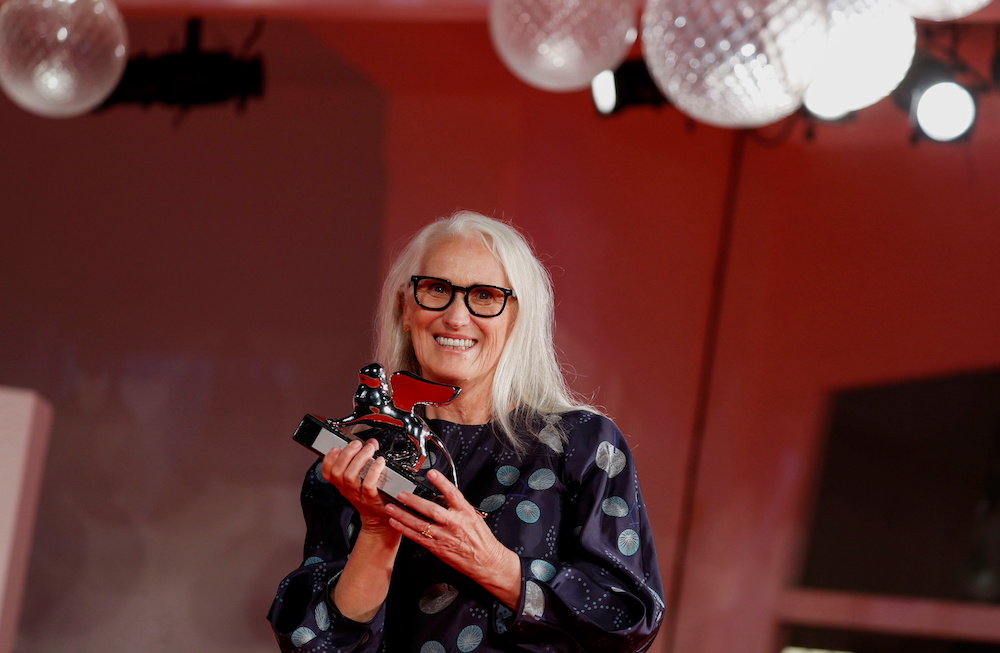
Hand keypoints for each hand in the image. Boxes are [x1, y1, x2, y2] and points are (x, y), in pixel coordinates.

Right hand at [321, 439, 396, 539]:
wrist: (380, 519)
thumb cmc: (372, 497)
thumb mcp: (362, 479)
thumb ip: (365, 460)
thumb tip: (370, 443)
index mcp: (342, 485)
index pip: (327, 473)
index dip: (328, 459)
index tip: (336, 448)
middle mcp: (348, 490)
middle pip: (338, 472)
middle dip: (346, 454)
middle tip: (357, 444)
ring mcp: (358, 495)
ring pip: (351, 476)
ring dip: (360, 459)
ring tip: (369, 449)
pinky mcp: (371, 498)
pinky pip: (368, 484)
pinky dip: (374, 470)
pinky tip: (379, 462)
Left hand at [385, 469, 522, 607]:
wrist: (486, 561)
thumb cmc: (481, 540)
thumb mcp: (475, 517)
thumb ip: (459, 507)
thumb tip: (444, 496)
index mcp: (465, 513)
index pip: (453, 494)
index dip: (442, 482)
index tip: (431, 473)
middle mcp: (454, 524)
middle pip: (432, 510)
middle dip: (414, 501)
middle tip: (401, 494)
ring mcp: (445, 537)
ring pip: (420, 524)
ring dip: (403, 515)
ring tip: (391, 507)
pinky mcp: (438, 548)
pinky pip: (418, 538)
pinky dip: (405, 530)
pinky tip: (396, 523)